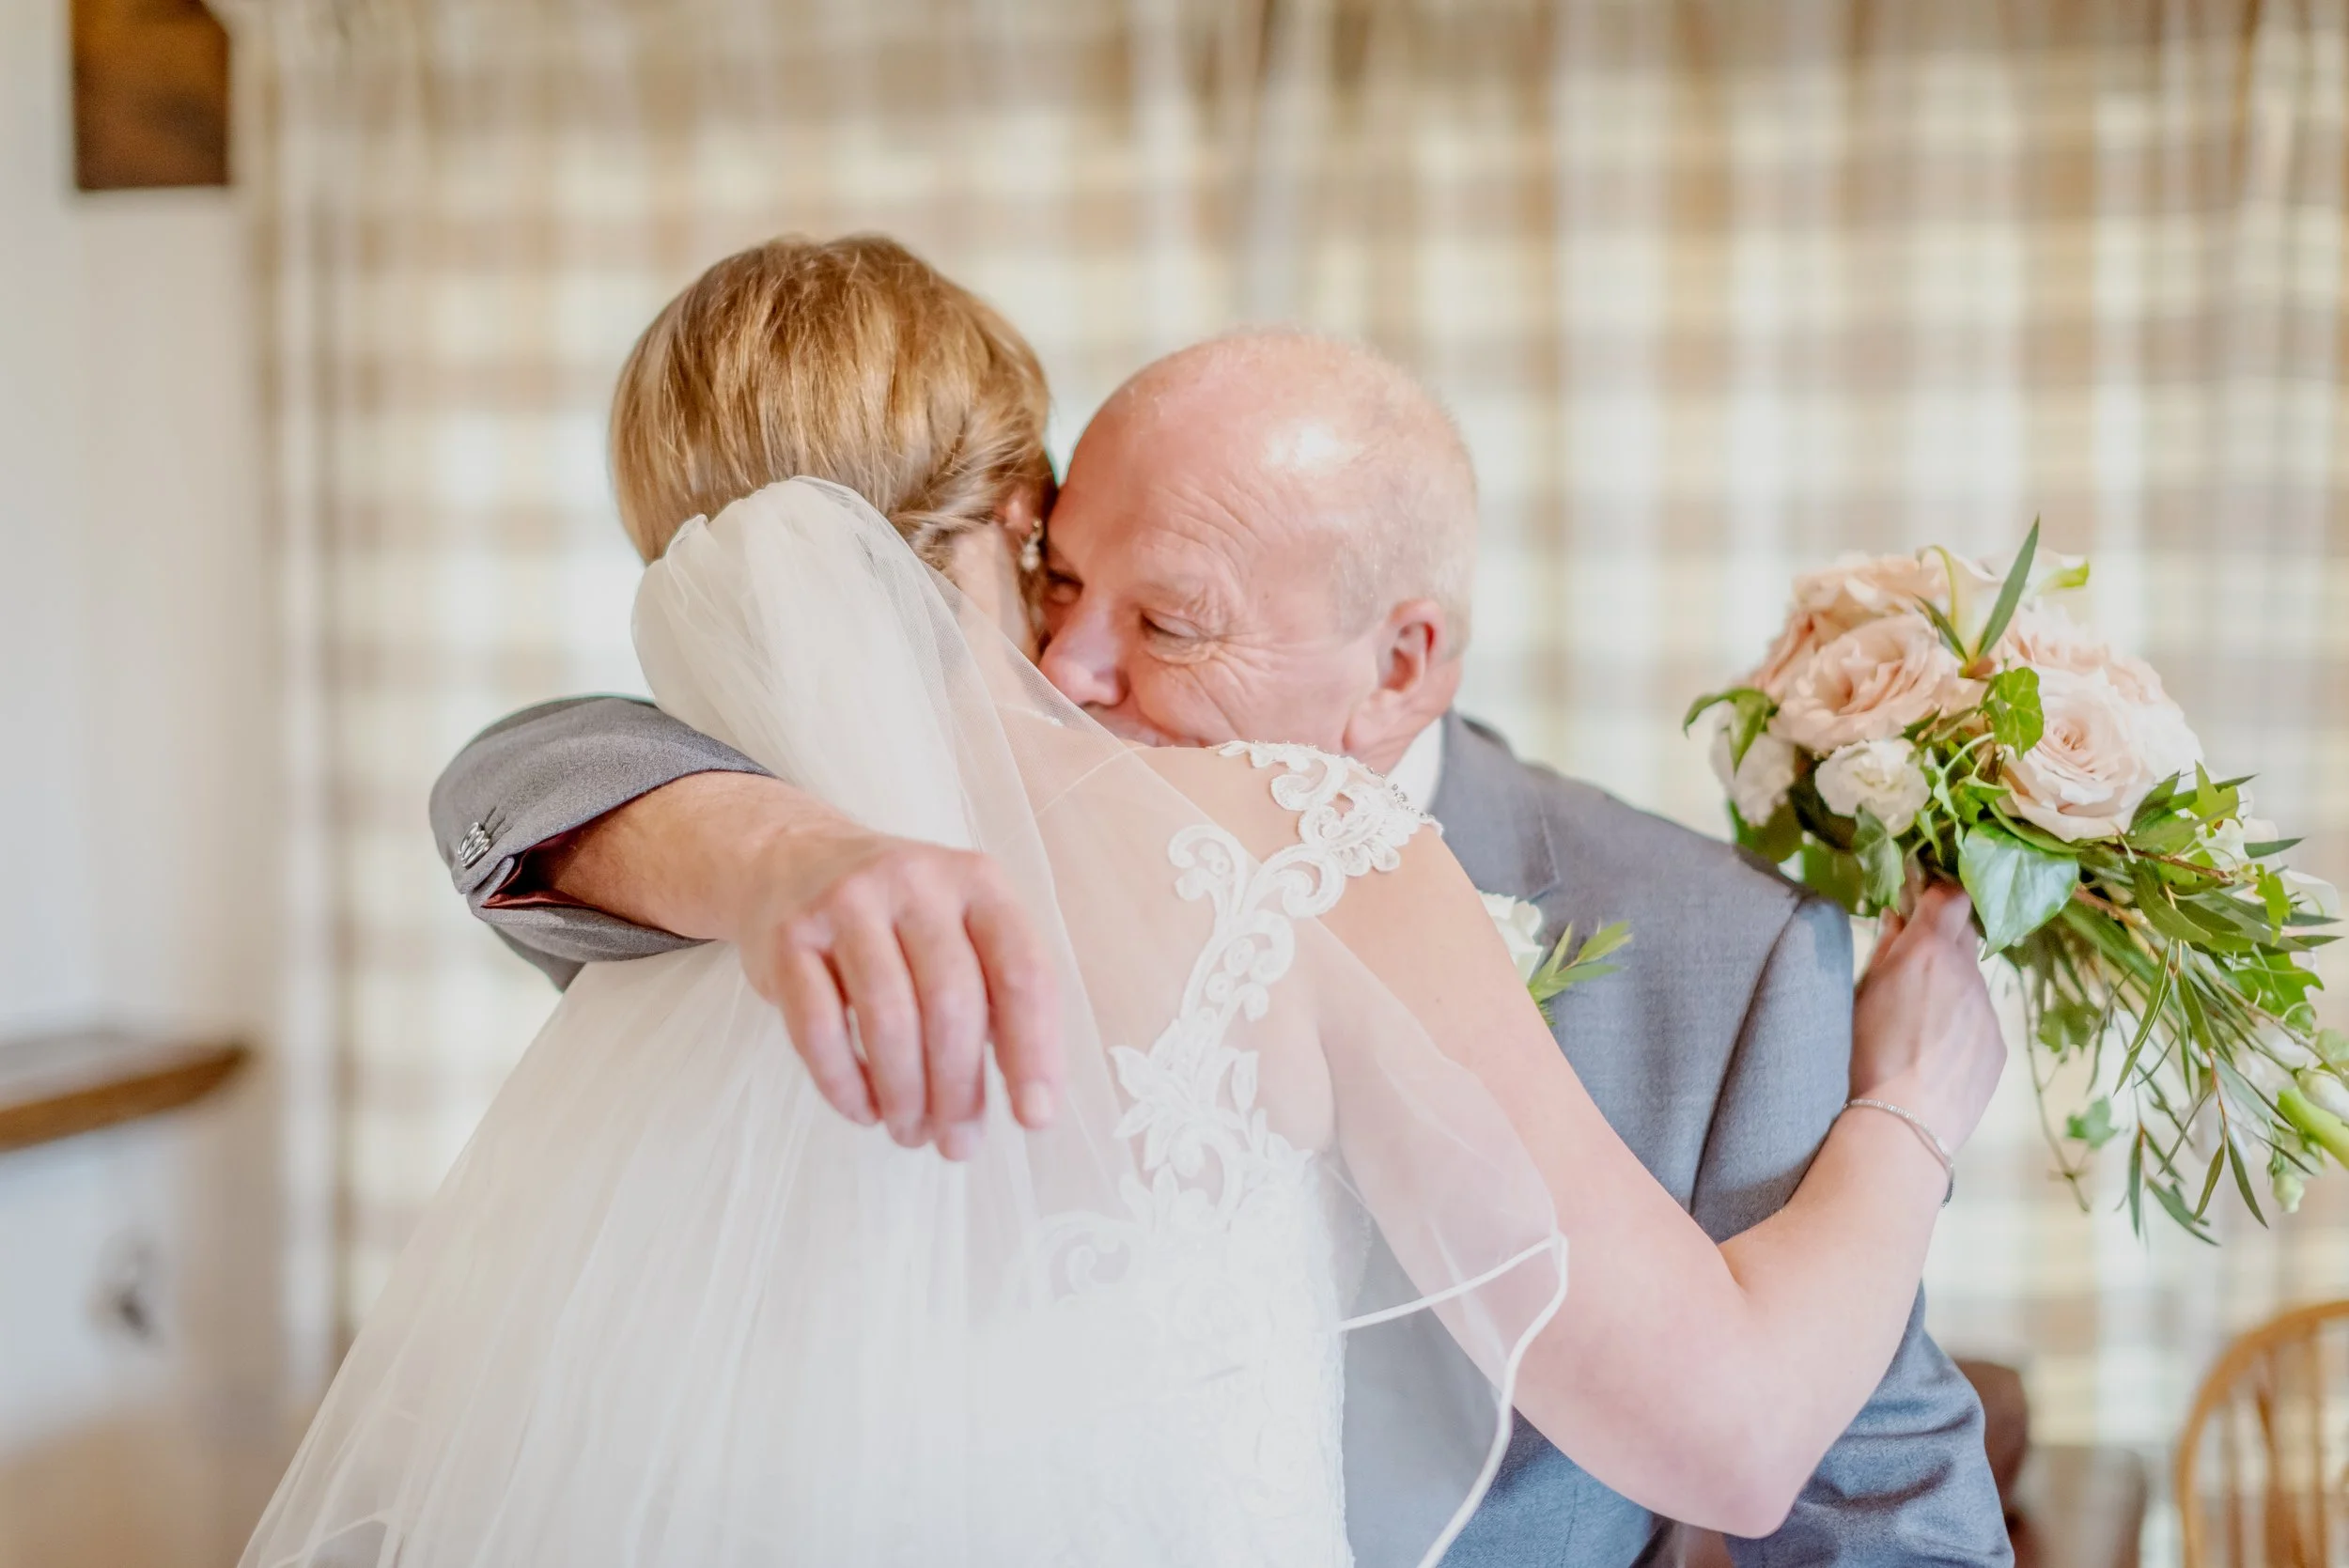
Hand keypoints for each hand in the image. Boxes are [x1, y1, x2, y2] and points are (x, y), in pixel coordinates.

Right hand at [540, 771, 1060, 1159]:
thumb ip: (998, 995)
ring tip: (911, 1132)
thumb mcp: (962, 928)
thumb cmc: (900, 918)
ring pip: (888, 1017)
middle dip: (959, 1088)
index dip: (1034, 1051)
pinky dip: (844, 1083)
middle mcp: (917, 882)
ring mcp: (847, 903)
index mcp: (979, 883)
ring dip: (904, 1092)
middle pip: (952, 1001)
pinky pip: (818, 1027)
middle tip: (958, 1144)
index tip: (1034, 1118)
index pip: (1021, 971)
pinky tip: (863, 1110)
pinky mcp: (789, 936)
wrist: (791, 861)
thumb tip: (1028, 1098)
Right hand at [1849, 884, 2006, 1153]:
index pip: (1949, 894)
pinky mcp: (1997, 1045)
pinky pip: (1979, 1019)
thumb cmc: (1862, 1056)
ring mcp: (1987, 1010)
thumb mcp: (1857, 994)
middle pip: (1965, 932)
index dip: (1935, 892)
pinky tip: (1932, 1051)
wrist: (1899, 1125)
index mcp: (1927, 950)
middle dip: (1942, 936)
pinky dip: (1960, 1021)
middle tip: (1913, 956)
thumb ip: (1884, 949)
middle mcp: (1966, 973)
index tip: (1918, 899)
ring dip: (1949, 983)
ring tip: (1916, 1019)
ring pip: (1971, 980)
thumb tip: (1898, 918)